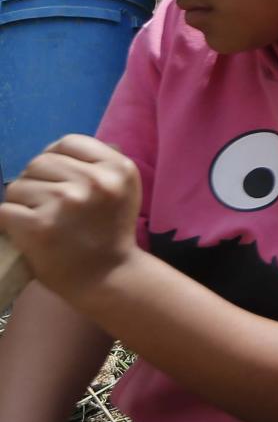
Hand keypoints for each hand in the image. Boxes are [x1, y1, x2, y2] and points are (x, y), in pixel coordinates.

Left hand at [0, 135, 142, 300]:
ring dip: (21, 203)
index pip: (68, 143)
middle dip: (36, 182)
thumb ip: (100, 165)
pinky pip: (5, 210)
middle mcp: (95, 181)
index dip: (55, 158)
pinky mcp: (39, 225)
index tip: (57, 179)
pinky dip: (10, 222)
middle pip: (39, 163)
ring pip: (18, 186)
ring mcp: (66, 202)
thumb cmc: (109, 232)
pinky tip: (28, 232)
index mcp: (118, 169)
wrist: (107, 277)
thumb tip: (61, 147)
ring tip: (39, 220)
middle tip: (47, 205)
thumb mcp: (122, 190)